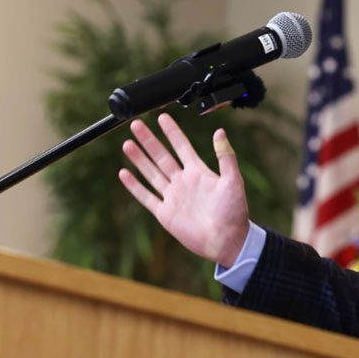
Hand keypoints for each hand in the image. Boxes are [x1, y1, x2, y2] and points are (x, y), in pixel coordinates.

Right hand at [118, 113, 249, 266]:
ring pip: (151, 173)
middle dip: (149, 140)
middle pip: (162, 156)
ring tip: (127, 144)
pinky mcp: (165, 213)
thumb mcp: (233, 180)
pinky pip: (146, 196)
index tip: (162, 117)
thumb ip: (225, 157)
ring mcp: (173, 196)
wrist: (227, 240)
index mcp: (199, 172)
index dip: (172, 132)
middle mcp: (183, 181)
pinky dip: (135, 185)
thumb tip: (220, 131)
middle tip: (136, 124)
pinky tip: (124, 173)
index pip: (181, 146)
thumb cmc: (234, 211)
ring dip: (139, 159)